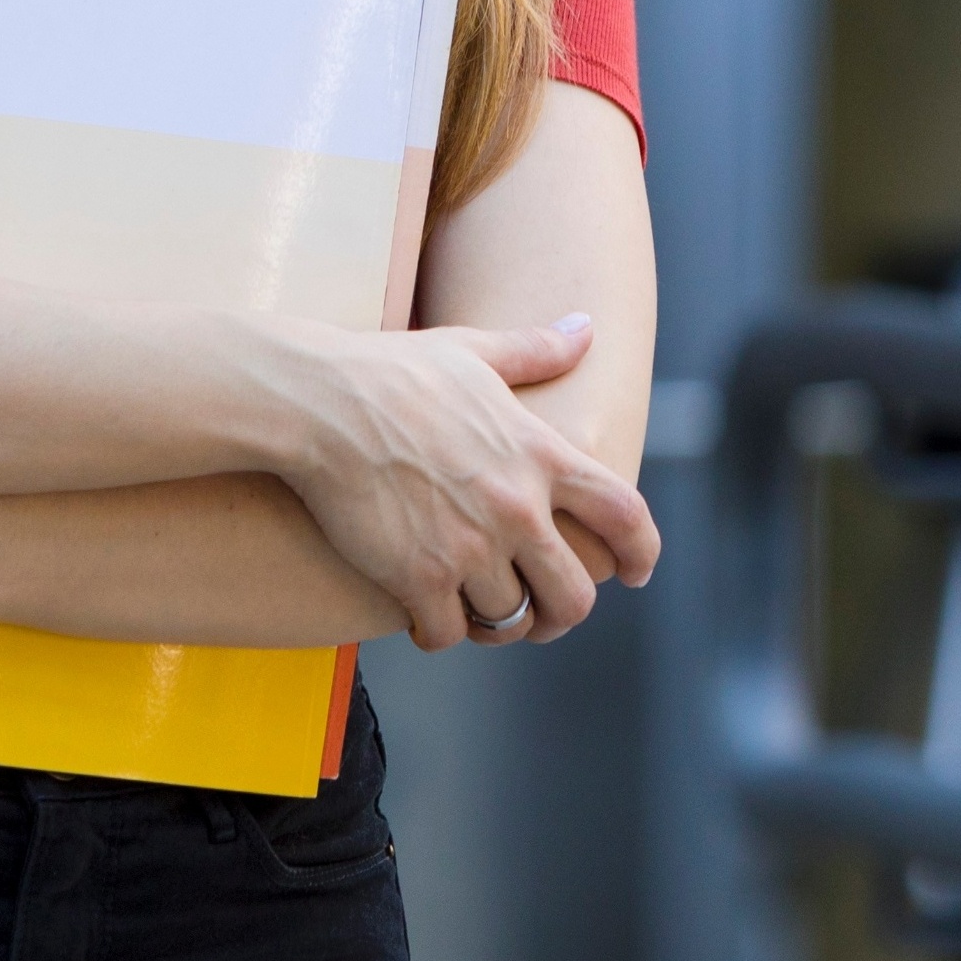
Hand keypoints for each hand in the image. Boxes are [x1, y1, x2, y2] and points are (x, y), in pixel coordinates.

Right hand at [278, 317, 658, 651]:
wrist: (319, 402)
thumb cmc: (391, 369)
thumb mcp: (472, 350)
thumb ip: (536, 349)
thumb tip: (586, 326)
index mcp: (540, 454)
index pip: (625, 516)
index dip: (642, 551)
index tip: (635, 572)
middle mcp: (517, 509)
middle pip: (575, 596)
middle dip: (561, 612)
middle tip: (538, 611)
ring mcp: (469, 549)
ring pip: (511, 620)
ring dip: (493, 619)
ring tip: (471, 604)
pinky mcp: (418, 578)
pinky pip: (450, 634)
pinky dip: (440, 631)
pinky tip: (425, 612)